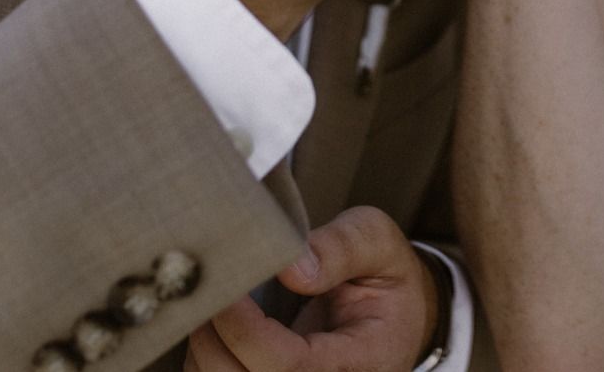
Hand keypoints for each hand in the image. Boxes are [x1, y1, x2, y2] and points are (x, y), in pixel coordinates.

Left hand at [184, 208, 438, 371]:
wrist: (398, 314)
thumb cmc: (386, 277)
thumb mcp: (378, 244)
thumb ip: (340, 248)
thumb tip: (291, 267)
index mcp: (362, 360)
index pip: (290, 364)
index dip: (245, 329)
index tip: (228, 288)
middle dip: (214, 340)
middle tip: (210, 291)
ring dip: (205, 352)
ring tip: (213, 303)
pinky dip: (207, 361)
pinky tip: (215, 327)